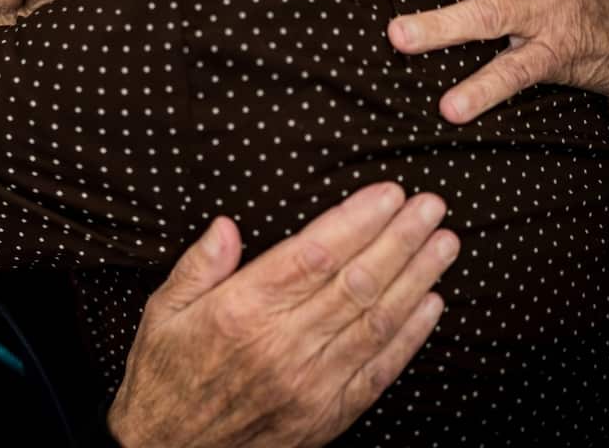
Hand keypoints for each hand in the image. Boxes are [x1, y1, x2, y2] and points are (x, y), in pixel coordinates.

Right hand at [107, 183, 458, 447]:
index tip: (387, 194)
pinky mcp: (326, 414)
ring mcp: (310, 383)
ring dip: (417, 278)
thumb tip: (227, 226)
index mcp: (240, 311)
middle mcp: (281, 345)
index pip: (313, 254)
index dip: (356, 221)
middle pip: (356, 281)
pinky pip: (378, 369)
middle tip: (431, 206)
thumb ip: (199, 265)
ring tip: (445, 244)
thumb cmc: (165, 375)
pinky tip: (432, 304)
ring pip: (376, 320)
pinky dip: (411, 336)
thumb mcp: (163, 311)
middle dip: (400, 239)